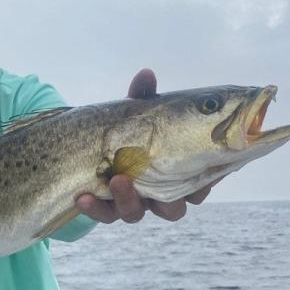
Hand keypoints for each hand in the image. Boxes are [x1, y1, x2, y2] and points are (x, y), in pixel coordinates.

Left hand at [74, 69, 217, 223]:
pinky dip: (95, 208)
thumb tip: (146, 74)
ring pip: (136, 214)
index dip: (205, 186)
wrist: (89, 149)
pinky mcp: (106, 208)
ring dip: (128, 200)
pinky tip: (84, 196)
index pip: (199, 187)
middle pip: (173, 210)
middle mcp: (156, 194)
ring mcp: (131, 203)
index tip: (205, 178)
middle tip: (163, 190)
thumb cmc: (128, 132)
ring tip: (117, 180)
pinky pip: (104, 215)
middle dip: (170, 202)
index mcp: (174, 173)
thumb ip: (142, 98)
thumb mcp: (135, 114)